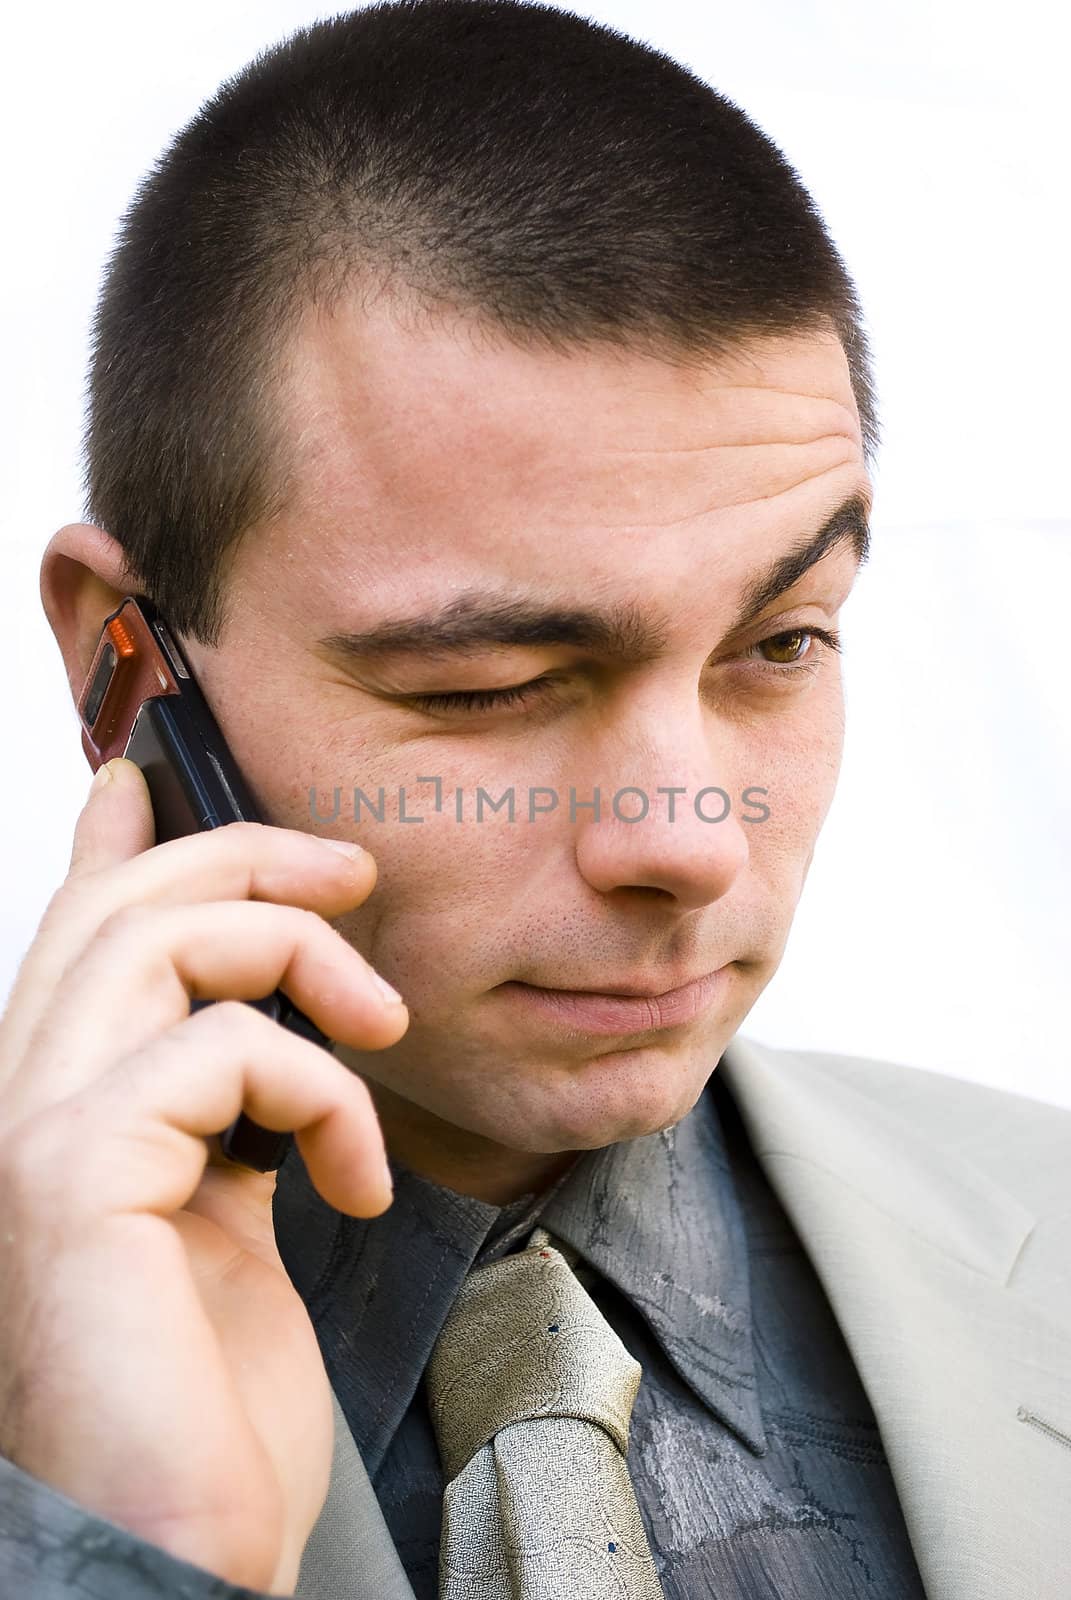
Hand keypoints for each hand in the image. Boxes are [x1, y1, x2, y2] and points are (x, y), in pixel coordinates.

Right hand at [0, 757, 407, 1594]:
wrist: (175, 1548)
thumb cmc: (205, 1405)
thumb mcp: (223, 1225)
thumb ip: (222, 1120)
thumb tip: (257, 1033)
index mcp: (62, 1116)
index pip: (69, 940)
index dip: (110, 845)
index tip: (146, 778)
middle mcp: (22, 1109)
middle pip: (118, 911)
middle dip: (245, 858)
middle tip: (350, 869)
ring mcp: (34, 1135)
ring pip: (157, 942)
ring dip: (297, 953)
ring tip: (380, 1027)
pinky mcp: (74, 1171)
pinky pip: (218, 1045)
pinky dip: (320, 1089)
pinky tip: (356, 1176)